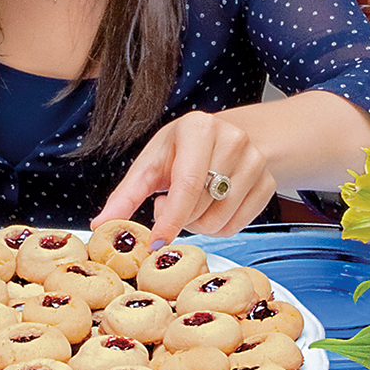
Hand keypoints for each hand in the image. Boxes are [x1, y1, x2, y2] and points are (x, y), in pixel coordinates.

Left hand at [91, 110, 274, 246]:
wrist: (227, 138)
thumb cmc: (181, 151)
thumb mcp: (151, 163)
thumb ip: (125, 194)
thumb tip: (100, 225)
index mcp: (199, 128)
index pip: (187, 184)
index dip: (171, 218)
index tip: (156, 241)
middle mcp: (233, 140)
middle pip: (202, 207)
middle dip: (179, 218)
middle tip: (167, 204)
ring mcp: (256, 162)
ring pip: (220, 221)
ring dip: (197, 225)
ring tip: (189, 203)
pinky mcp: (269, 184)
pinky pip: (237, 226)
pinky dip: (218, 227)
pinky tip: (209, 207)